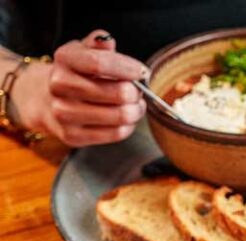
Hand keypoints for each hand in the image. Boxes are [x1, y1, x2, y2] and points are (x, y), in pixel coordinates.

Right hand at [12, 30, 147, 146]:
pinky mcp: (72, 136)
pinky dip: (129, 126)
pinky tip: (125, 119)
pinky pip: (116, 133)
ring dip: (136, 110)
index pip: (100, 63)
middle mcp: (59, 86)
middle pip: (118, 93)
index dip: (128, 68)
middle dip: (136, 92)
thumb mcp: (84, 51)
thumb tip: (107, 41)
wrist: (45, 99)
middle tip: (137, 91)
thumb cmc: (75, 73)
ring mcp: (63, 113)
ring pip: (121, 116)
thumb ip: (98, 44)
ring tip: (134, 105)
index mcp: (64, 59)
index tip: (143, 72)